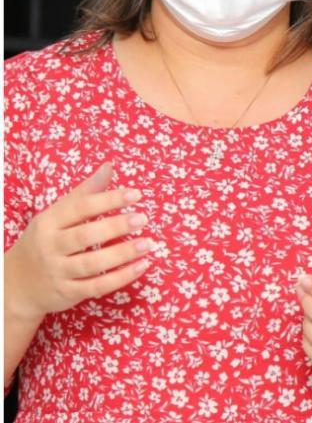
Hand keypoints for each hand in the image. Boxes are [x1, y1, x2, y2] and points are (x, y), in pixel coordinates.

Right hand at [5, 163, 150, 321]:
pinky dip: (121, 278)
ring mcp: (57, 272)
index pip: (79, 208)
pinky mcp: (67, 293)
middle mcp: (49, 247)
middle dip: (114, 227)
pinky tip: (142, 266)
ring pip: (91, 263)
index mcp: (47, 223)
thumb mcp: (56, 215)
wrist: (16, 285)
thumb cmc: (44, 242)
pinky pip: (97, 286)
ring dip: (122, 254)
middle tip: (142, 218)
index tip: (136, 195)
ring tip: (148, 244)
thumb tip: (109, 166)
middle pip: (84, 236)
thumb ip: (85, 193)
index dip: (108, 200)